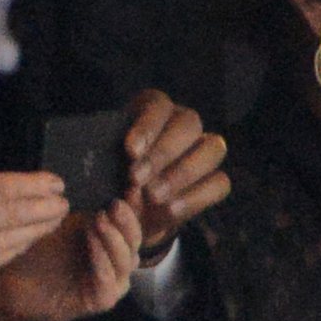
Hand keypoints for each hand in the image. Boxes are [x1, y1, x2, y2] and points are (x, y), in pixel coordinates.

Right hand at [0, 171, 69, 308]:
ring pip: (7, 239)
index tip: (56, 182)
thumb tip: (20, 188)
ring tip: (55, 219)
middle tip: (65, 202)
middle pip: (8, 213)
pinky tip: (32, 240)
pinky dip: (17, 249)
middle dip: (42, 207)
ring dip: (36, 229)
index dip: (32, 185)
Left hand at [0, 199, 142, 320]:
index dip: (135, 207)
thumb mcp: (63, 221)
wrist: (12, 281)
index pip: (132, 223)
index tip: (131, 187)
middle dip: (126, 222)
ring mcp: (110, 284)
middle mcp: (116, 263)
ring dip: (114, 239)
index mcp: (112, 242)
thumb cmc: (38, 249)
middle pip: (135, 242)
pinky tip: (92, 246)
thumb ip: (86, 206)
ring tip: (99, 222)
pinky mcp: (98, 302)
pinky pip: (109, 284)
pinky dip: (103, 263)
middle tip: (112, 206)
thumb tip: (104, 175)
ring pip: (127, 262)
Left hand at [117, 89, 229, 256]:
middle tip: (136, 178)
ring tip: (153, 196)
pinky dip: (196, 197)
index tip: (130, 150)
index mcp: (154, 109)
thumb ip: (106, 161)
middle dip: (162, 153)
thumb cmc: (109, 179)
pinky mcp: (215, 180)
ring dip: (182, 173)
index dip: (147, 127)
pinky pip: (219, 182)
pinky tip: (170, 210)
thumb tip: (107, 164)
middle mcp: (183, 123)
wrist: (126, 214)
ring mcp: (204, 150)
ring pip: (212, 149)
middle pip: (189, 124)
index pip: (158, 106)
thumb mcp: (101, 168)